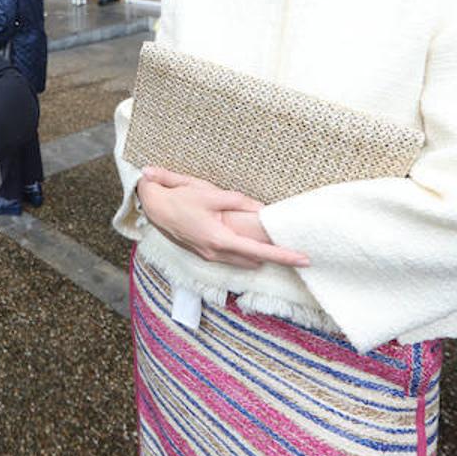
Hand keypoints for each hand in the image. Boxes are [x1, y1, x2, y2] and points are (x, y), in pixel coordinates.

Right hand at [136, 166, 309, 269]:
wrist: (152, 206)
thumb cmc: (181, 197)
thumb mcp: (211, 193)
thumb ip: (238, 201)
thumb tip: (261, 210)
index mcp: (220, 239)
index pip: (259, 252)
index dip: (283, 256)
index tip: (304, 259)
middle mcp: (215, 253)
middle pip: (253, 262)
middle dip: (272, 256)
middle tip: (291, 247)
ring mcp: (208, 256)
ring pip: (241, 262)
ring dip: (257, 256)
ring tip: (273, 246)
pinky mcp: (202, 253)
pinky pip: (230, 259)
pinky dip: (243, 254)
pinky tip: (248, 244)